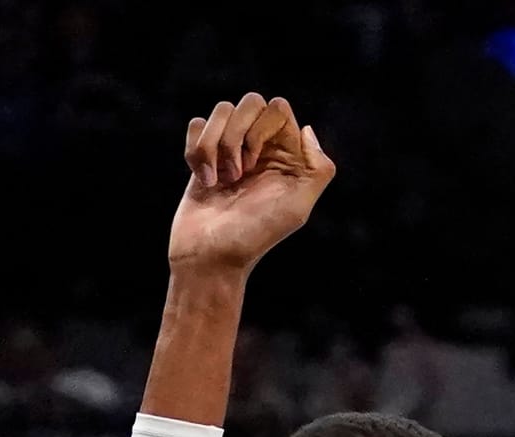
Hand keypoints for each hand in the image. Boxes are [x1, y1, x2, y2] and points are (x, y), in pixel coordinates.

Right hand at [170, 93, 334, 274]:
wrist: (211, 257)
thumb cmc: (254, 236)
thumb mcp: (298, 208)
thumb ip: (318, 169)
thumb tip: (307, 129)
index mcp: (287, 155)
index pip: (278, 108)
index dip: (263, 128)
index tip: (255, 165)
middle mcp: (261, 148)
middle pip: (249, 101)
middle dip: (236, 134)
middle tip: (237, 174)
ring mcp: (231, 150)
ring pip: (221, 111)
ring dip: (214, 146)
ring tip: (218, 182)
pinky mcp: (203, 157)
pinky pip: (197, 124)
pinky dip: (196, 150)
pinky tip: (204, 181)